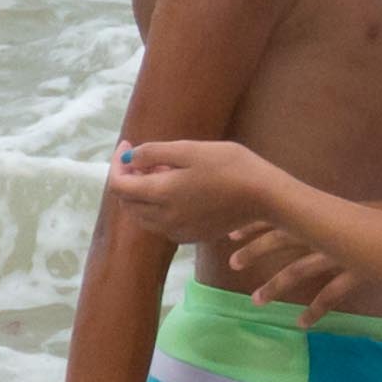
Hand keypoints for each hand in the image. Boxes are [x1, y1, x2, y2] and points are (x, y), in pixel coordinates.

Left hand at [107, 137, 275, 246]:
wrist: (265, 196)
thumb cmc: (230, 166)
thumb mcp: (189, 149)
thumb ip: (153, 153)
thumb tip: (128, 158)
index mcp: (160, 195)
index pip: (118, 185)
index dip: (116, 164)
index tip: (126, 145)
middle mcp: (164, 219)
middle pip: (127, 202)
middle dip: (129, 178)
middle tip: (147, 158)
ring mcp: (178, 231)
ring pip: (143, 216)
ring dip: (142, 194)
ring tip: (164, 171)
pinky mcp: (192, 236)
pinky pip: (162, 225)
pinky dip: (158, 208)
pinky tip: (178, 191)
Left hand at [223, 222, 374, 322]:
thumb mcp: (351, 218)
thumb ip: (327, 225)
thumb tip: (304, 231)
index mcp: (327, 217)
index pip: (284, 215)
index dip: (256, 222)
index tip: (231, 232)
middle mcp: (331, 231)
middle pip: (285, 237)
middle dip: (257, 249)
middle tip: (231, 261)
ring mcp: (345, 251)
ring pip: (302, 268)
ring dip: (276, 284)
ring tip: (255, 301)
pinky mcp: (361, 270)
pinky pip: (333, 294)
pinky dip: (316, 309)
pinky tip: (302, 323)